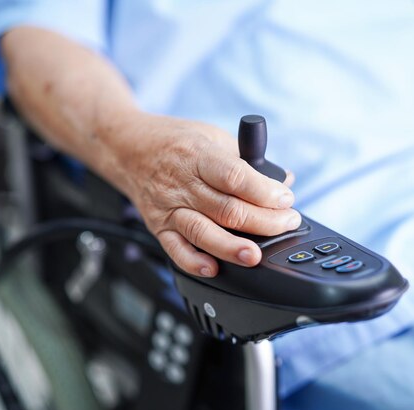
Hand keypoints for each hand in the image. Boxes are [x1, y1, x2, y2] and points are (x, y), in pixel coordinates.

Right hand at [101, 112, 300, 276]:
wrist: (127, 148)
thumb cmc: (173, 142)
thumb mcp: (212, 137)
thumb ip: (247, 160)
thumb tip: (283, 179)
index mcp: (198, 156)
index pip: (235, 177)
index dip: (265, 192)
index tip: (286, 199)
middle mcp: (182, 183)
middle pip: (227, 209)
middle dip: (263, 221)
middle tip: (286, 224)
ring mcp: (169, 207)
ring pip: (203, 232)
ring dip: (232, 247)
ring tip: (255, 255)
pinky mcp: (158, 226)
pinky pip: (176, 249)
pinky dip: (194, 262)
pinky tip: (213, 268)